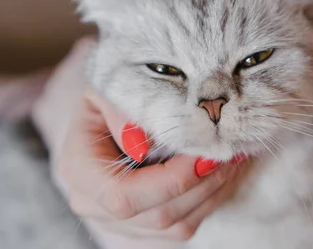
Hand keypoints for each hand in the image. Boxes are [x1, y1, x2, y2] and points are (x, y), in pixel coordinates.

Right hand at [56, 90, 245, 240]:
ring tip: (233, 159)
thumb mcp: (109, 84)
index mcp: (78, 169)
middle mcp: (93, 203)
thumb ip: (121, 108)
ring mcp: (118, 221)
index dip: (171, 181)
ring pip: (176, 227)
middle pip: (157, 215)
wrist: (109, 106)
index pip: (123, 195)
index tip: (205, 155)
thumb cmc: (112, 90)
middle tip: (230, 153)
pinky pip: (184, 226)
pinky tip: (224, 172)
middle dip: (202, 185)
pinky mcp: (143, 226)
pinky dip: (210, 200)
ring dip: (212, 194)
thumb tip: (145, 145)